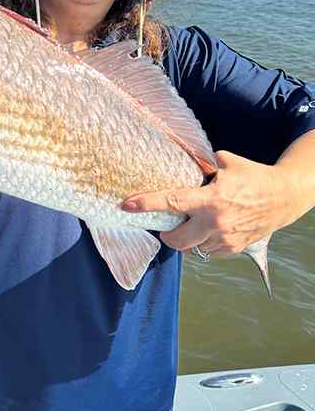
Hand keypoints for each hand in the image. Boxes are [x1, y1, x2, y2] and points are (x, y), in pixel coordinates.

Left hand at [121, 151, 288, 254]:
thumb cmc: (253, 176)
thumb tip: (183, 158)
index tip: (126, 204)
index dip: (147, 203)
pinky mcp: (234, 248)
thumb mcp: (227, 162)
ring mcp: (225, 239)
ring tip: (194, 225)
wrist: (283, 197)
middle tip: (167, 227)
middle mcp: (216, 222)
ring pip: (192, 248)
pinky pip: (208, 252)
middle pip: (176, 240)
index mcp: (211, 199)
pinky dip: (204, 243)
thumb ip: (203, 164)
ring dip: (188, 239)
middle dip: (167, 235)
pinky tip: (209, 230)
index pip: (172, 202)